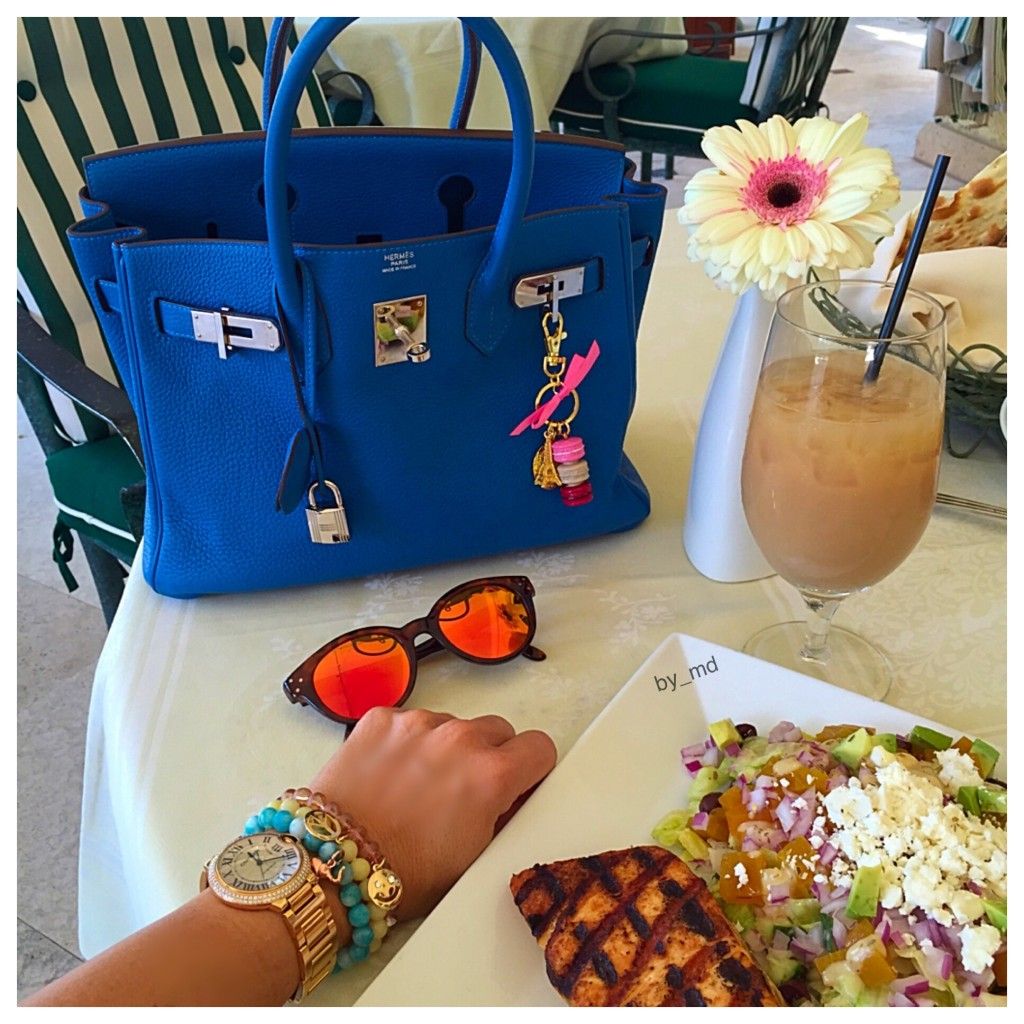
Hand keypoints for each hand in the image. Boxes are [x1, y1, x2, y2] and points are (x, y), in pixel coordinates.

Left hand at [308, 708, 556, 920]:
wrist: (332, 866)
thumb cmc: (406, 873)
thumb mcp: (476, 856)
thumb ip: (503, 813)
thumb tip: (513, 792)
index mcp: (492, 774)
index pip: (539, 746)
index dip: (531, 768)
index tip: (517, 782)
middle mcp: (459, 737)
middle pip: (497, 730)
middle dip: (489, 756)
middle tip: (464, 790)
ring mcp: (417, 722)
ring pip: (452, 724)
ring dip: (446, 747)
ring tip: (418, 786)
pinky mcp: (381, 718)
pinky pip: (411, 721)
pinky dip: (407, 741)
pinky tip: (390, 773)